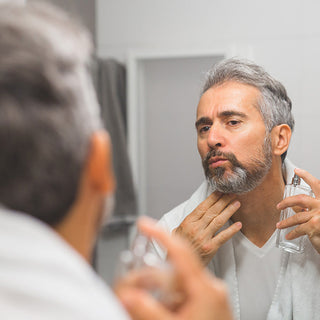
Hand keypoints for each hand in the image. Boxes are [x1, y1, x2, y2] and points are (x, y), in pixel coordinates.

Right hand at [115, 217, 232, 319]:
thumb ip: (147, 311)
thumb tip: (126, 294)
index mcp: (205, 289)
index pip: (180, 252)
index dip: (161, 234)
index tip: (145, 224)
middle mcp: (211, 288)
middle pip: (176, 270)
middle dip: (153, 277)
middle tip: (136, 291)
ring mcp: (213, 296)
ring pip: (179, 282)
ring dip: (162, 292)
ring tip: (155, 309)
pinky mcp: (211, 304)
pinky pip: (187, 293)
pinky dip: (172, 299)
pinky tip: (168, 313)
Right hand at [173, 192, 241, 265]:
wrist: (178, 267)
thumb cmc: (178, 248)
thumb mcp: (176, 231)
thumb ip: (187, 221)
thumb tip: (196, 212)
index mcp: (187, 222)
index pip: (202, 207)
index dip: (212, 198)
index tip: (220, 191)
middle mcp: (195, 228)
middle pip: (212, 211)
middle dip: (223, 201)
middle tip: (232, 193)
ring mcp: (203, 238)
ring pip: (218, 221)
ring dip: (229, 211)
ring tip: (236, 203)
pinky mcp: (210, 248)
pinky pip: (223, 236)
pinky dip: (231, 230)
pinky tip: (238, 224)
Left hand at [276, 168, 319, 253]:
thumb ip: (312, 208)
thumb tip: (297, 208)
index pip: (316, 184)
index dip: (306, 176)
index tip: (297, 170)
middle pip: (300, 199)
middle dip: (287, 202)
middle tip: (279, 205)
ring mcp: (318, 215)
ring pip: (297, 216)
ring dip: (286, 222)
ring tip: (279, 225)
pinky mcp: (314, 226)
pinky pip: (299, 229)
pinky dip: (293, 233)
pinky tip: (288, 236)